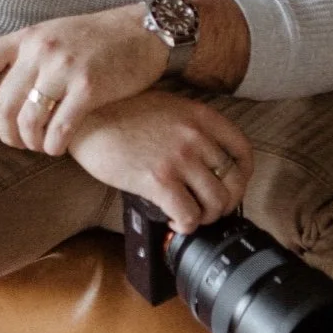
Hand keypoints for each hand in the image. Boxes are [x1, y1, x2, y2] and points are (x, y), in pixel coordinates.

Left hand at [0, 5, 167, 154]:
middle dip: (6, 134)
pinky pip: (58, 129)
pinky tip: (58, 147)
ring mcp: (65, 66)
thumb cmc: (102, 39)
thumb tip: (2, 95)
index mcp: (29, 36)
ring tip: (41, 146)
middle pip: (3, 105)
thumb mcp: (58, 35)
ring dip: (30, 143)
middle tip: (19, 144)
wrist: (149, 31)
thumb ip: (30, 57)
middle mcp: (42, 49)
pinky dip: (53, 146)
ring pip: (28, 120)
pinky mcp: (90, 86)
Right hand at [69, 91, 253, 233]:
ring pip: (216, 202)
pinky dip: (185, 225)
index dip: (243, 176)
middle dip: (225, 203)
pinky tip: (173, 221)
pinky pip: (189, 215)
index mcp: (202, 117)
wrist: (88, 118)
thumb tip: (206, 158)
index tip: (234, 187)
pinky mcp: (158, 180)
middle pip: (234, 181)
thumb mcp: (169, 107)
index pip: (243, 150)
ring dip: (206, 217)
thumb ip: (193, 128)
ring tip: (190, 216)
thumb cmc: (123, 113)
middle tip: (209, 209)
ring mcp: (179, 159)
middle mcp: (196, 137)